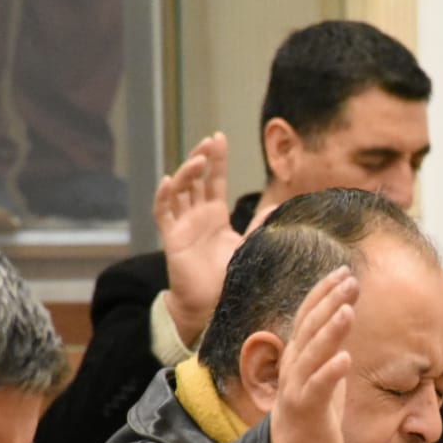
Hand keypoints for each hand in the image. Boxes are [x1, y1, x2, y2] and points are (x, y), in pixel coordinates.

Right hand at [158, 132, 240, 342]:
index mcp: (214, 215)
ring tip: (198, 160)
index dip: (216, 159)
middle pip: (195, 179)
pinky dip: (164, 195)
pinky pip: (163, 213)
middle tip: (210, 141)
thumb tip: (278, 205)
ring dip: (186, 172)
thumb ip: (260, 226)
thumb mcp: (249, 246)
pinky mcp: (172, 238)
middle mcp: (196, 216)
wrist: (210, 305)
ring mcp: (182, 225)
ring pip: (179, 190)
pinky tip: (168, 180)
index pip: (214, 180)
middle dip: (201, 158)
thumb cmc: (228, 278)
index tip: (219, 137)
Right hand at [268, 267, 357, 442]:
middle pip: (310, 326)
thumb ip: (329, 344)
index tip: (345, 271)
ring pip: (313, 353)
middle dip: (331, 302)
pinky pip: (317, 388)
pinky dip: (330, 372)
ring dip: (330, 331)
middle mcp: (294, 364)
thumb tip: (344, 313)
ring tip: (348, 310)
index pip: (308, 314)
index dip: (324, 291)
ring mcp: (296, 385)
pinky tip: (345, 358)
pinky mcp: (305, 409)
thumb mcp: (322, 369)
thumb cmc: (312, 408)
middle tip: (351, 281)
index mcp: (298, 352)